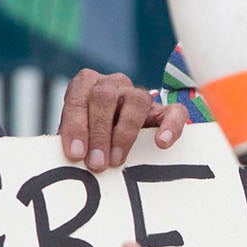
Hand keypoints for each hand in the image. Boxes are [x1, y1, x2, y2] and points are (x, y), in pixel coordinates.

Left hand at [58, 69, 187, 170]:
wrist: (114, 136)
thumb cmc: (89, 137)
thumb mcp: (77, 136)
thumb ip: (75, 142)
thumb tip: (72, 159)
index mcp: (86, 84)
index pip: (78, 97)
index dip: (76, 126)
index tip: (76, 154)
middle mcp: (113, 83)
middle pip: (105, 97)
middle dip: (99, 132)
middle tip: (96, 163)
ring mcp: (139, 95)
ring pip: (137, 100)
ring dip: (125, 133)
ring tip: (117, 160)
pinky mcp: (163, 110)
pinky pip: (174, 111)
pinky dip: (170, 126)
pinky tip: (161, 143)